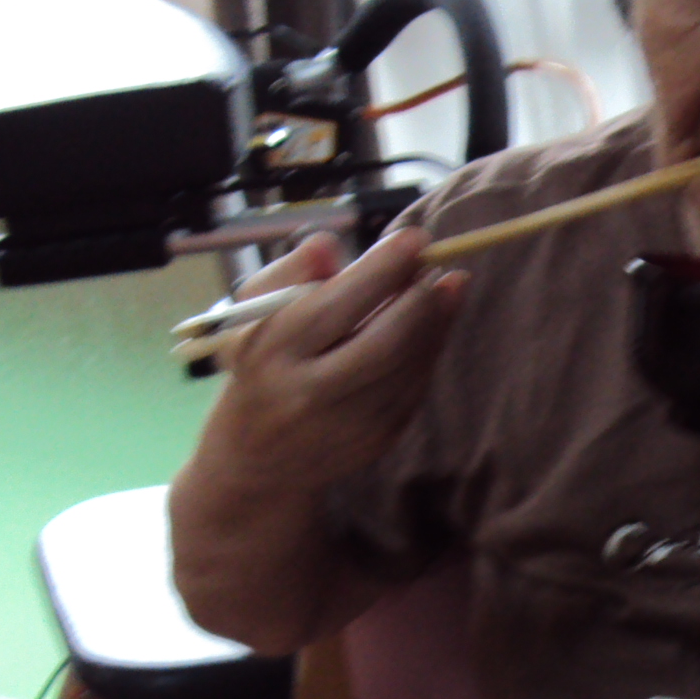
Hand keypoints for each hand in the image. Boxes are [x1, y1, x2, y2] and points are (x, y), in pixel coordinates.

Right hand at [199, 227, 466, 491]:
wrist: (256, 460)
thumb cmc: (259, 365)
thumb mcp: (252, 314)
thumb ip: (289, 272)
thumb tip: (330, 245)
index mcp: (272, 353)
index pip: (334, 306)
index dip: (381, 270)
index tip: (415, 238)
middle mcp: (308, 394)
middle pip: (382, 344)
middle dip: (419, 300)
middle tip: (438, 265)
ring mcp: (347, 426)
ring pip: (407, 369)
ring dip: (435, 324)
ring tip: (446, 287)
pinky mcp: (376, 443)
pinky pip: (413, 390)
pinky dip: (429, 352)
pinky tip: (434, 325)